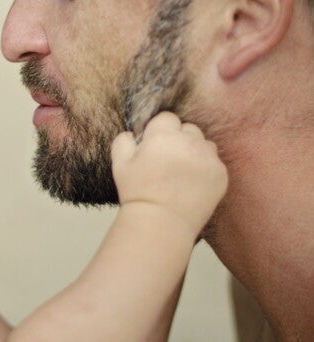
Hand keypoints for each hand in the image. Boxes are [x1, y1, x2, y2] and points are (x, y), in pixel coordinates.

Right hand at [111, 112, 227, 235]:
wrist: (161, 223)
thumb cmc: (138, 193)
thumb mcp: (119, 164)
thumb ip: (123, 140)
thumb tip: (132, 133)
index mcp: (163, 135)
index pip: (167, 118)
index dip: (159, 130)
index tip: (155, 145)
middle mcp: (189, 142)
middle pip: (188, 128)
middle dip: (179, 139)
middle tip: (168, 159)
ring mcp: (208, 158)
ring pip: (204, 143)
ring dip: (194, 151)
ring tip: (182, 171)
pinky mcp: (220, 174)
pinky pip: (214, 162)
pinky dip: (205, 168)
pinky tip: (192, 182)